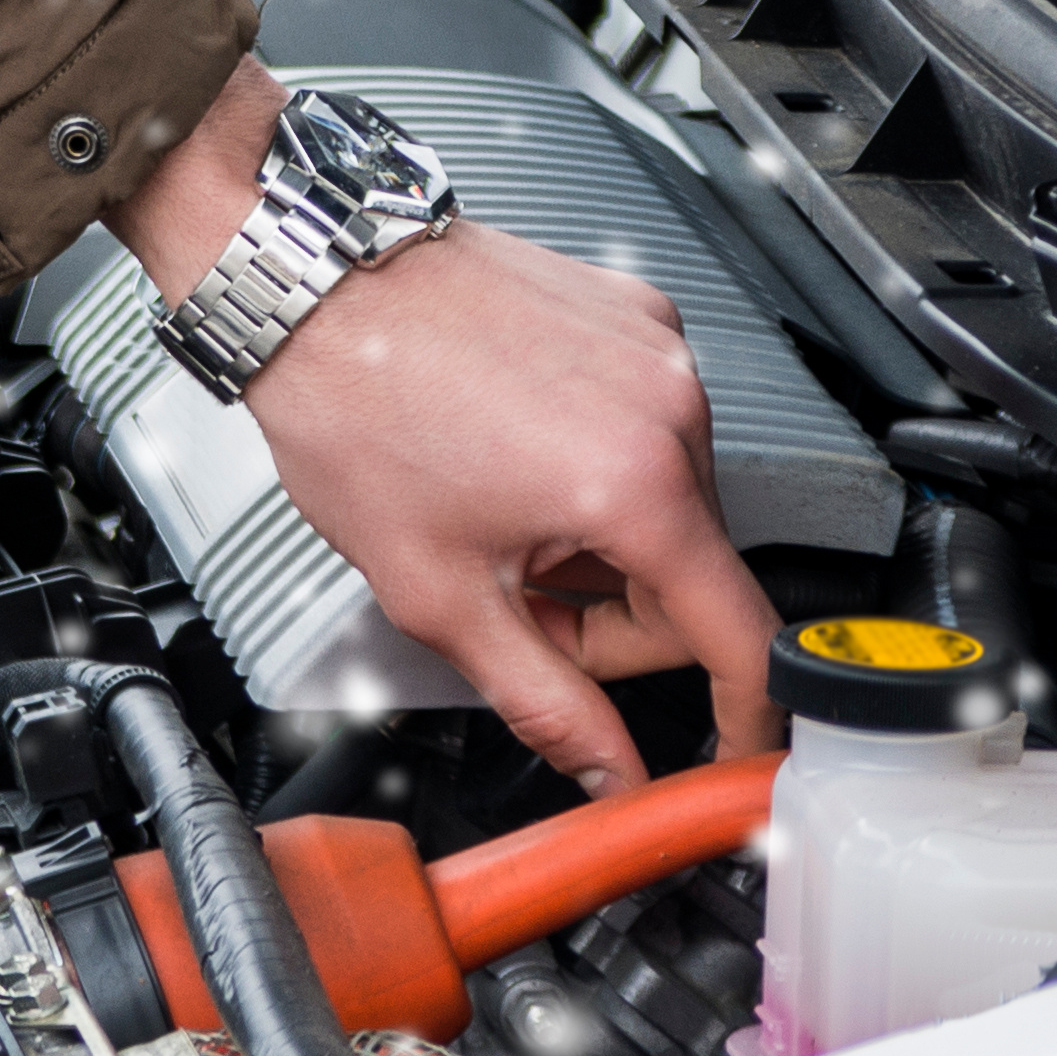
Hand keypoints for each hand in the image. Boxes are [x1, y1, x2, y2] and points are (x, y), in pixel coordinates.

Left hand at [113, 57, 781, 790]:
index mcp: (637, 483)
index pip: (744, 636)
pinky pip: (646, 424)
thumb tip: (608, 770)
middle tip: (515, 599)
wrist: (310, 284)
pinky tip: (513, 451)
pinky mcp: (632, 313)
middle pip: (693, 569)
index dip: (746, 713)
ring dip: (601, 538)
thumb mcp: (439, 593)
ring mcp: (655, 349)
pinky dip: (596, 461)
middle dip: (610, 613)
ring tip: (498, 512)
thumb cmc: (353, 406)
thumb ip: (544, 702)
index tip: (738, 747)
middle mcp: (668, 404)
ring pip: (668, 498)